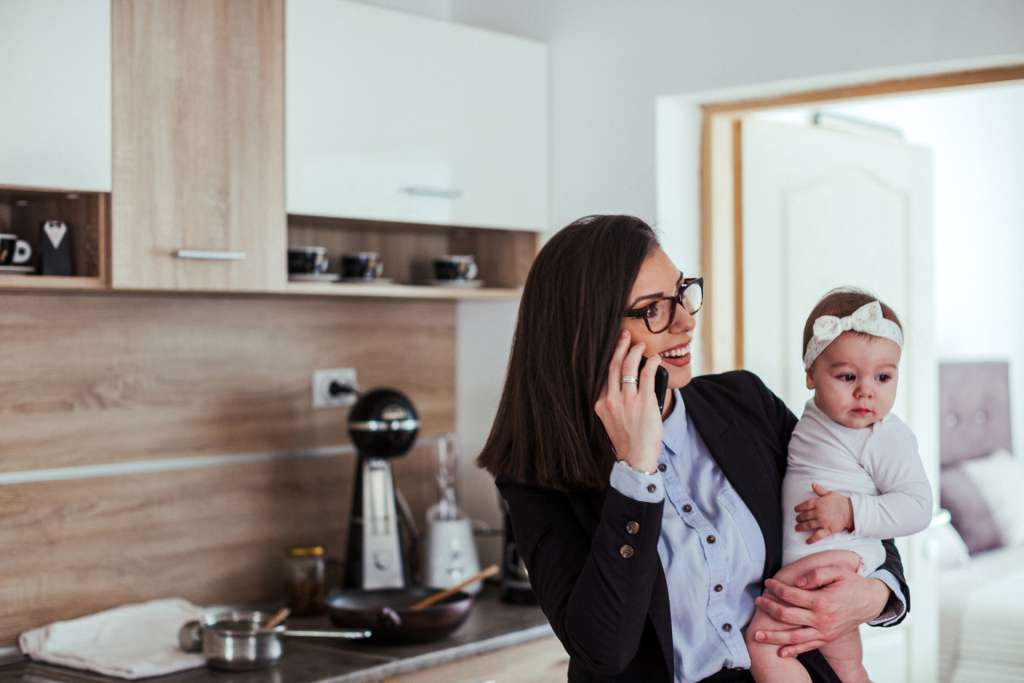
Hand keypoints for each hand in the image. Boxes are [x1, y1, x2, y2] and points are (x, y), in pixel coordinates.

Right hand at [594, 330, 663, 472]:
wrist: (636, 459)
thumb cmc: (627, 441)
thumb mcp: (611, 421)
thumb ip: (614, 403)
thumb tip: (625, 384)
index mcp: (601, 404)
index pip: (603, 375)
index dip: (609, 358)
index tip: (614, 348)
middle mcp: (611, 400)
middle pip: (613, 366)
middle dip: (619, 347)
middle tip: (625, 335)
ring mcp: (627, 400)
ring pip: (628, 368)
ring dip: (635, 352)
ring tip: (641, 344)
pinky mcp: (644, 402)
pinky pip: (647, 375)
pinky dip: (651, 363)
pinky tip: (654, 358)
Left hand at [752, 565, 889, 656]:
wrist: (869, 601)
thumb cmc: (851, 583)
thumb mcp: (837, 571)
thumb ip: (817, 574)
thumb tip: (798, 581)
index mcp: (822, 601)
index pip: (791, 595)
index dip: (777, 588)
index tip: (768, 583)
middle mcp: (822, 620)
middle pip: (788, 616)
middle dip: (769, 609)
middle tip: (758, 601)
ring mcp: (824, 632)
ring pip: (794, 637)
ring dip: (774, 637)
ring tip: (757, 636)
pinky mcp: (826, 639)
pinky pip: (807, 647)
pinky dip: (793, 651)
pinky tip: (780, 653)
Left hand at [794, 483, 852, 542]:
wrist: (851, 511)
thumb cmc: (841, 502)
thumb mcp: (830, 493)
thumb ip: (820, 490)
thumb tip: (813, 484)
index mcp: (818, 503)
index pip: (805, 505)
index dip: (799, 508)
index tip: (795, 510)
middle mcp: (819, 512)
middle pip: (805, 516)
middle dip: (799, 518)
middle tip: (797, 519)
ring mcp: (823, 522)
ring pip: (809, 525)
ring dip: (801, 527)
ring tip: (797, 528)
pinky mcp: (828, 530)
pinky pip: (818, 535)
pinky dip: (812, 539)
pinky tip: (807, 541)